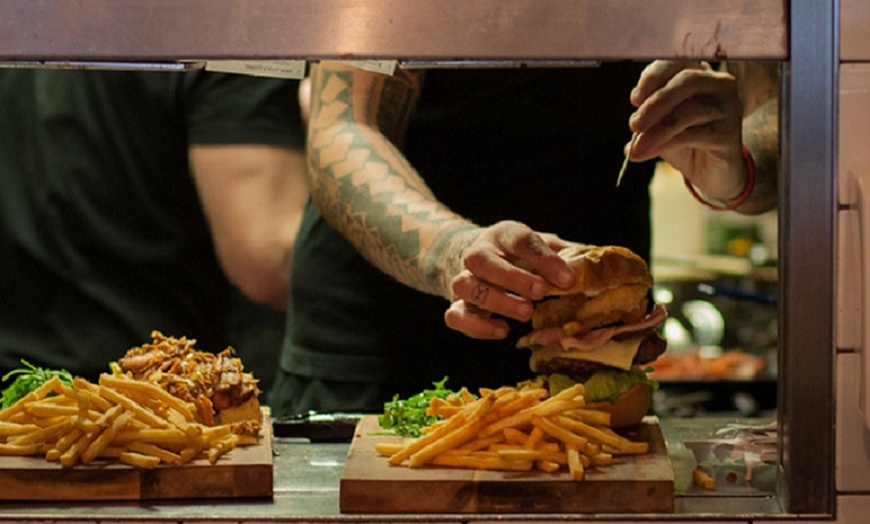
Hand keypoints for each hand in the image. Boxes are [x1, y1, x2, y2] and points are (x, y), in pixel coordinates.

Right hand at [443, 221, 576, 338]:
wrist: (477, 259)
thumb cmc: (518, 255)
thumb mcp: (541, 245)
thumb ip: (566, 254)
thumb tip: (601, 264)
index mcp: (504, 235)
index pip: (521, 240)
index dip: (544, 259)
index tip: (567, 279)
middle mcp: (478, 253)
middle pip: (483, 261)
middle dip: (512, 278)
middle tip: (540, 293)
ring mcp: (463, 278)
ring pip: (466, 286)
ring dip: (495, 301)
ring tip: (525, 312)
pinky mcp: (456, 304)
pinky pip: (455, 315)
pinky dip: (477, 326)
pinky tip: (503, 330)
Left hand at [628, 60, 746, 203]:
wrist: (713, 172)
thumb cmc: (686, 141)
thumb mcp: (663, 124)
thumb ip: (650, 117)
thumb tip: (633, 124)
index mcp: (701, 73)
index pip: (679, 61)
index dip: (655, 76)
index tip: (634, 99)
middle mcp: (720, 85)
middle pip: (687, 81)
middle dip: (655, 102)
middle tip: (633, 124)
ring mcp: (729, 107)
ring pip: (689, 111)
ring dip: (656, 130)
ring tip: (636, 147)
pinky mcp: (730, 133)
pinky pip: (693, 135)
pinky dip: (664, 144)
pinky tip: (647, 153)